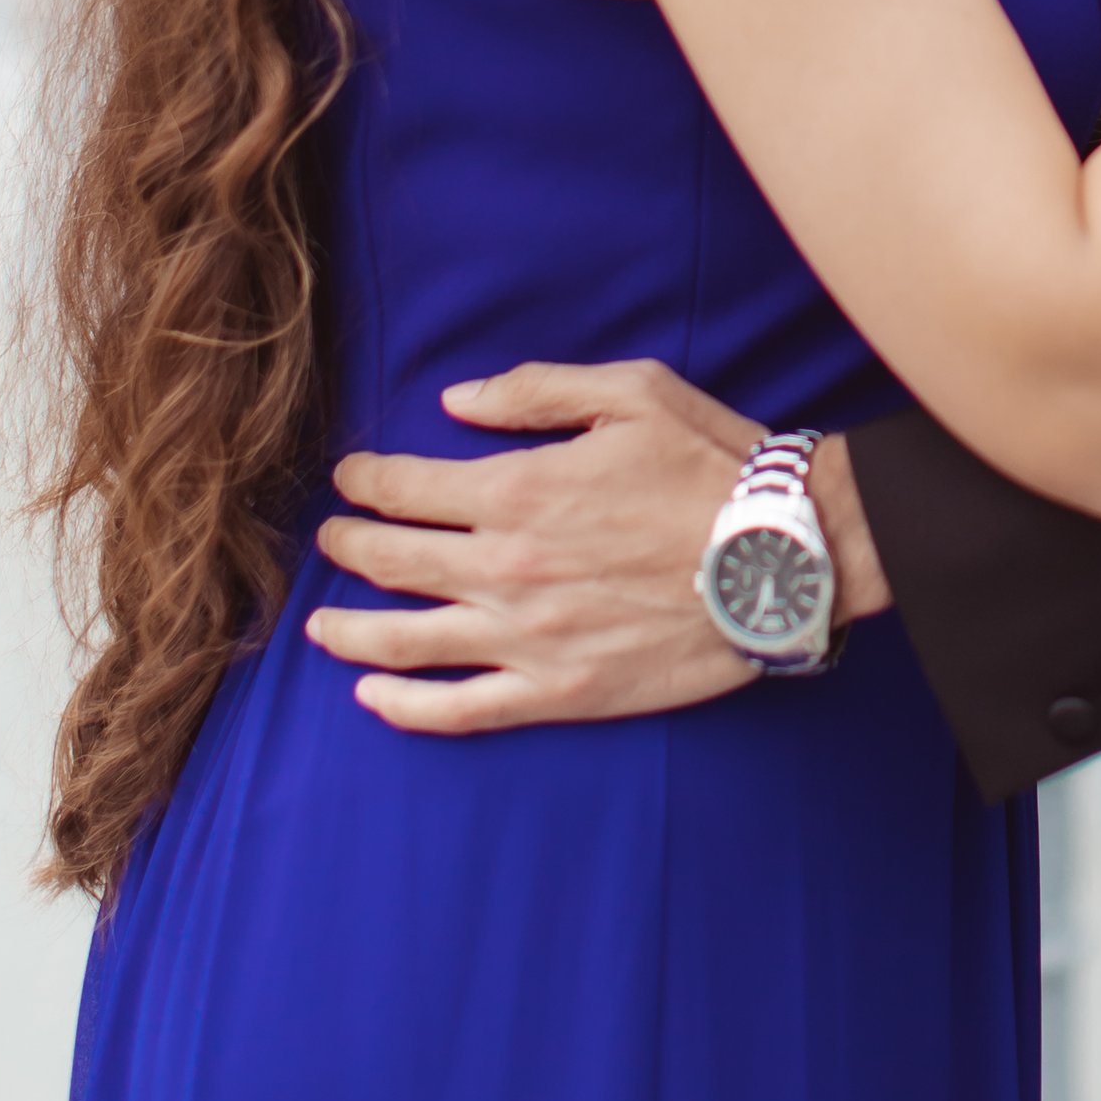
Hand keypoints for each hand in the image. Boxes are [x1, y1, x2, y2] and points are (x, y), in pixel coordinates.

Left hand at [307, 359, 888, 734]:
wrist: (779, 555)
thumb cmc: (711, 465)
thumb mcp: (630, 392)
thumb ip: (534, 391)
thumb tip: (457, 400)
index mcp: (520, 490)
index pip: (408, 487)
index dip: (366, 480)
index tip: (349, 477)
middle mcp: (507, 568)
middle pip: (394, 561)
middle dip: (348, 547)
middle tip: (330, 540)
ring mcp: (527, 637)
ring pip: (408, 641)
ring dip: (352, 630)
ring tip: (321, 625)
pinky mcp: (558, 690)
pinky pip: (461, 709)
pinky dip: (407, 707)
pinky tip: (374, 697)